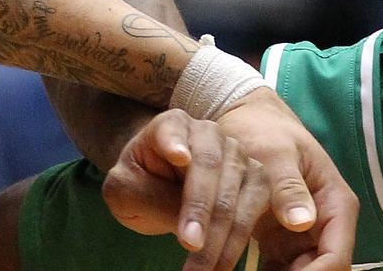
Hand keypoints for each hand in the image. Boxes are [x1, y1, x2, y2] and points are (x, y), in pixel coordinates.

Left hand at [102, 109, 272, 270]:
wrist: (158, 188)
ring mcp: (237, 156)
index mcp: (170, 125)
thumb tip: (191, 225)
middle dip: (200, 210)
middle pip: (208, 168)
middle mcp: (208, 135)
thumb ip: (151, 197)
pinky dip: (240, 241)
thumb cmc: (139, 183)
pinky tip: (224, 264)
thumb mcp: (125, 190)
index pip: (171, 130)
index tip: (177, 157)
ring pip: (235, 194)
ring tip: (202, 268)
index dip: (174, 142)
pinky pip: (256, 209)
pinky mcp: (256, 181)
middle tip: (190, 244)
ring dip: (222, 236)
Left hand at [215, 88, 358, 270]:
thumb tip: (303, 222)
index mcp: (335, 204)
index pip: (336, 256)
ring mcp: (304, 233)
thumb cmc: (266, 131)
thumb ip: (288, 185)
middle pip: (318, 269)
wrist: (248, 121)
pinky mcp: (282, 238)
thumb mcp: (276, 152)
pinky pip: (278, 267)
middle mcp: (324, 224)